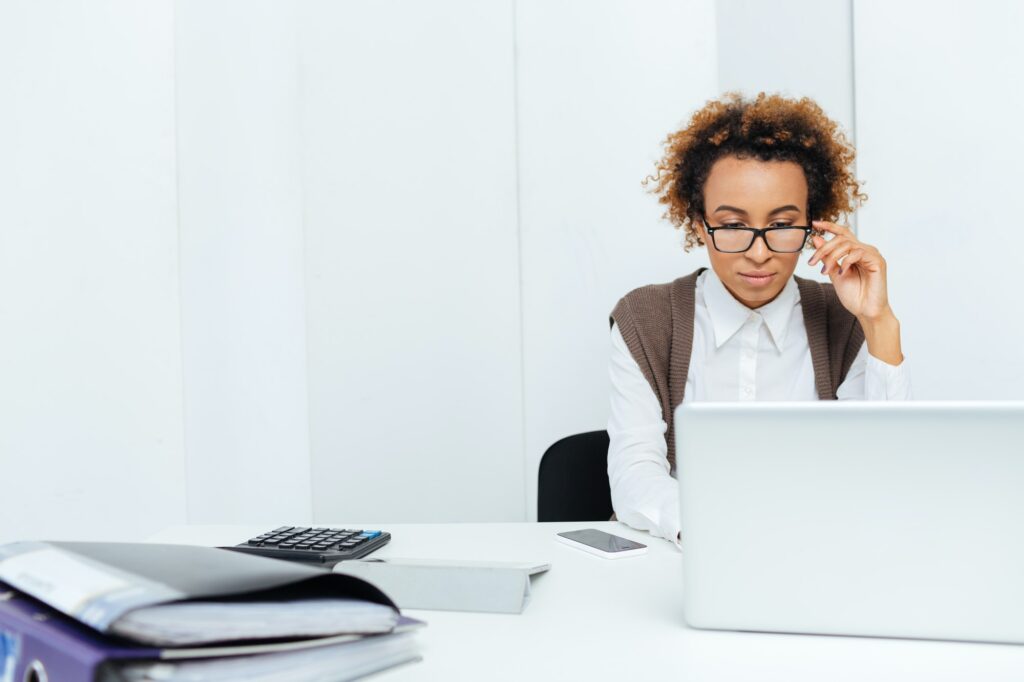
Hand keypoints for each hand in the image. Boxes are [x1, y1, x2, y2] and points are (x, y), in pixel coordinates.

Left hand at [807, 220, 903, 364]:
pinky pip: (858, 253)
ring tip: (825, 271)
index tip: (814, 223)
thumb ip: (827, 257)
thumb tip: (817, 239)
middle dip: (824, 248)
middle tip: (812, 262)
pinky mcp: (878, 261)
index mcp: (855, 252)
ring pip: (848, 244)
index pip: (843, 233)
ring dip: (832, 256)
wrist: (865, 311)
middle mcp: (865, 250)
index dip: (829, 226)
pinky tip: (842, 272)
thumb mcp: (834, 273)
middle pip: (842, 238)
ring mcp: (872, 254)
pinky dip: (846, 261)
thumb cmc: (854, 295)